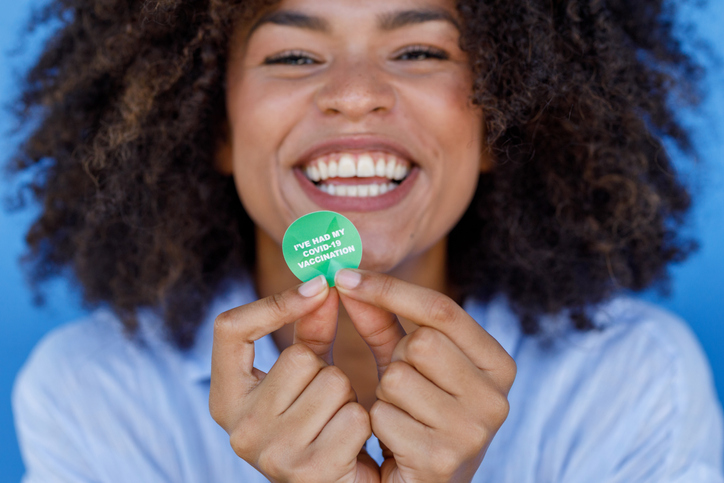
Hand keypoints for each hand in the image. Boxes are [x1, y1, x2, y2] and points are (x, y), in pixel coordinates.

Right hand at [209, 275, 379, 481]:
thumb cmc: (318, 423)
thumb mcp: (306, 374)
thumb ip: (310, 331)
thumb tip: (323, 286)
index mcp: (226, 398)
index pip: (230, 329)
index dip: (274, 303)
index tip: (318, 287)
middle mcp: (238, 428)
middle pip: (299, 356)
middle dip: (327, 370)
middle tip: (323, 401)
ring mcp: (270, 453)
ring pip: (333, 384)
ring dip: (348, 397)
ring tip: (335, 422)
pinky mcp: (308, 472)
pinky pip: (355, 417)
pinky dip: (363, 425)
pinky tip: (350, 445)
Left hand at [335, 269, 516, 482]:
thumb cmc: (417, 413)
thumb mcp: (407, 362)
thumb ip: (383, 321)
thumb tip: (348, 278)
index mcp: (498, 365)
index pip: (443, 309)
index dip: (390, 290)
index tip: (345, 275)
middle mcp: (496, 397)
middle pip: (422, 342)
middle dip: (397, 358)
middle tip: (403, 383)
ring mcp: (473, 432)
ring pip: (398, 378)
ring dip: (385, 394)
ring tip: (402, 414)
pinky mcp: (441, 460)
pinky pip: (383, 417)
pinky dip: (376, 424)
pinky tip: (394, 440)